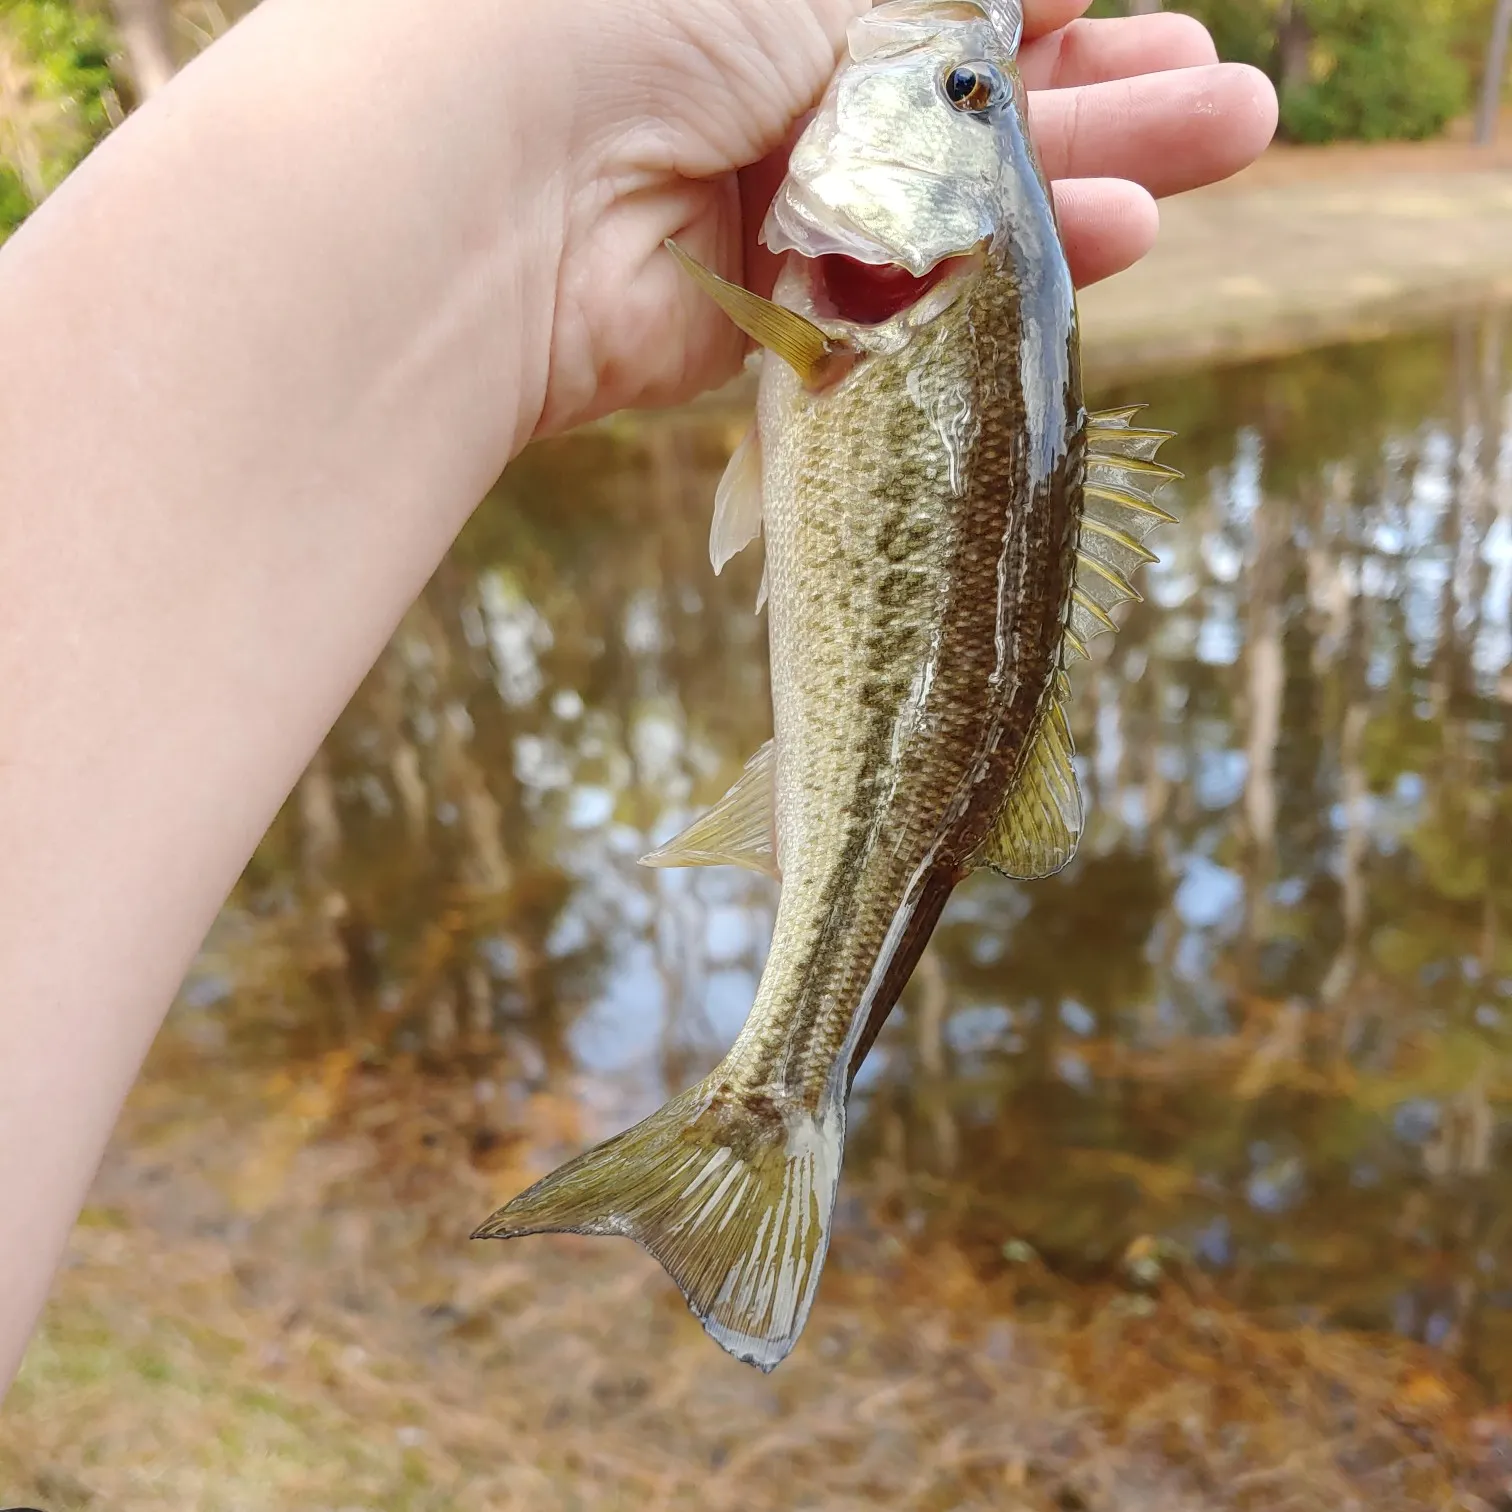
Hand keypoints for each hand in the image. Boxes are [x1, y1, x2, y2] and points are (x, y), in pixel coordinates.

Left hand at [532, 0, 1277, 436]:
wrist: (491, 183)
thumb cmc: (630, 7)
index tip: (1129, 0)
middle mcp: (763, 81)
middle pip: (962, 92)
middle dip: (1105, 83)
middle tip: (1231, 99)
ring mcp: (766, 202)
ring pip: (954, 197)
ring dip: (1091, 172)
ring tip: (1224, 142)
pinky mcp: (764, 315)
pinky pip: (909, 292)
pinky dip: (1008, 271)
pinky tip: (1122, 238)